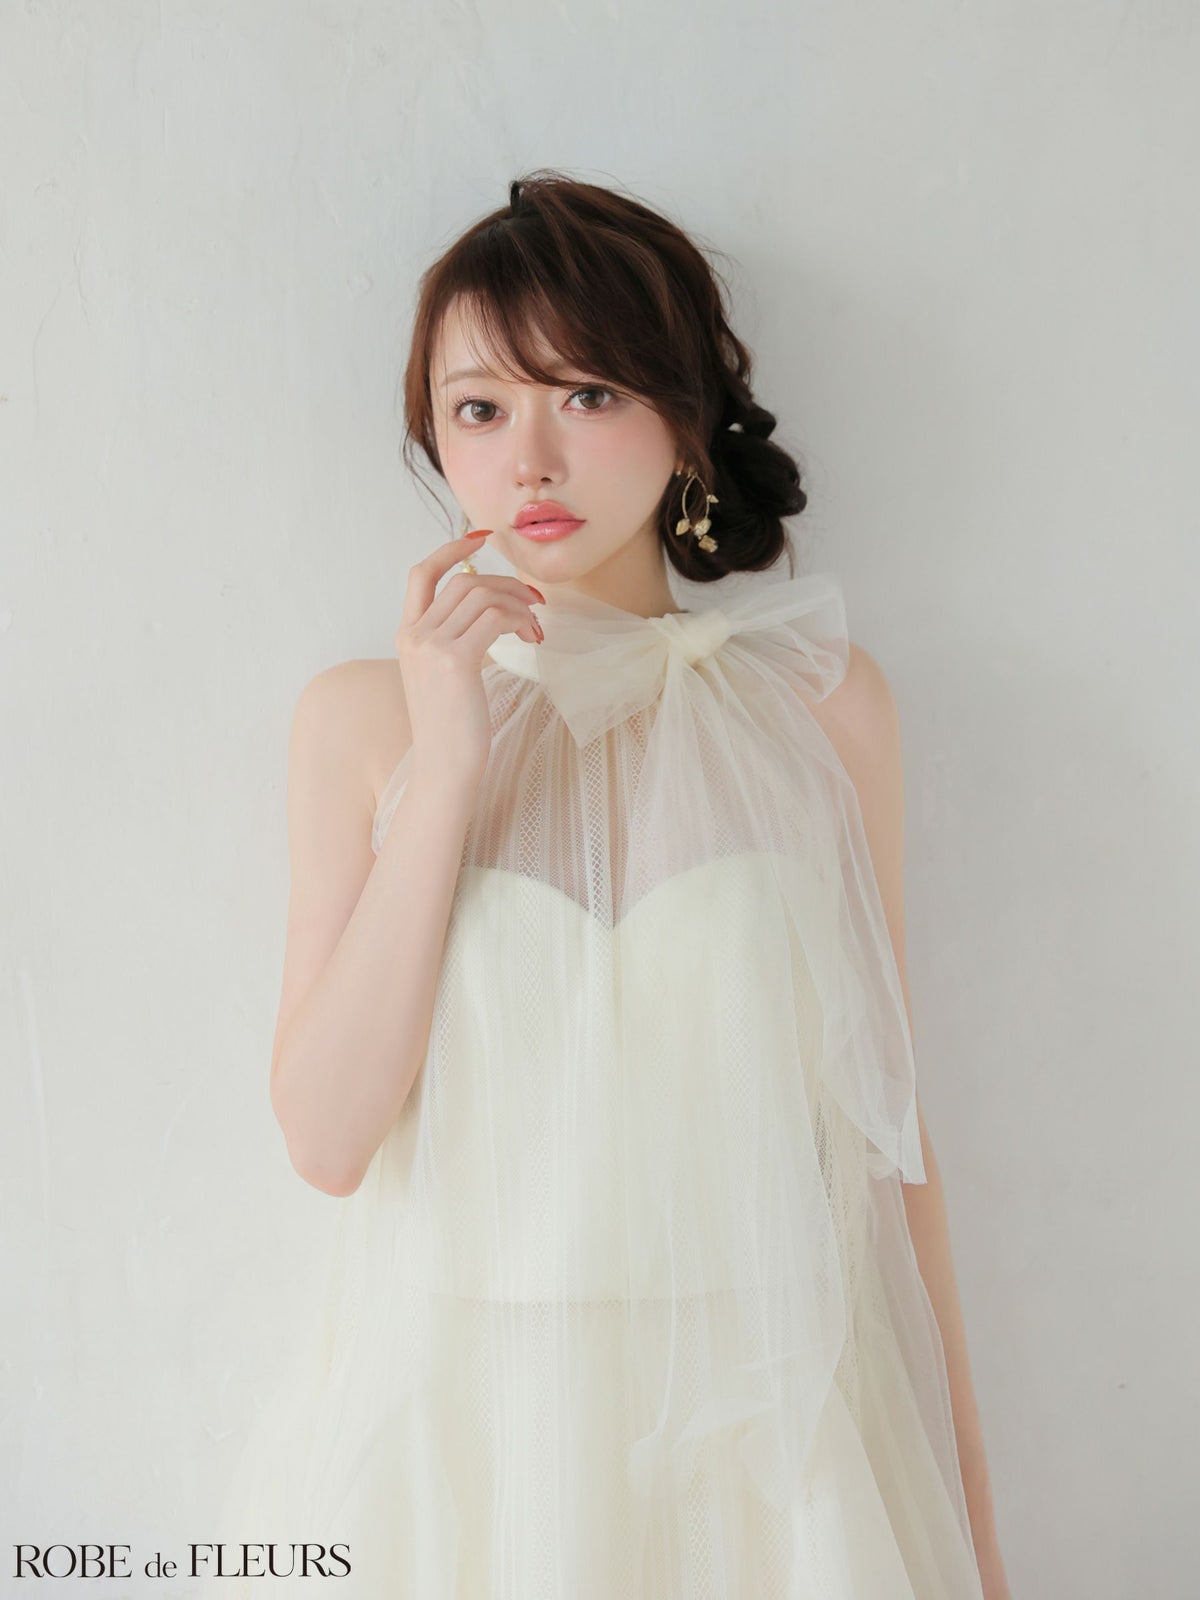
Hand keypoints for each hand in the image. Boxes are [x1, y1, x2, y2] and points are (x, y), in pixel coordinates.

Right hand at [395, 529, 543, 793]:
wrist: (445, 767)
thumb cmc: (453, 727)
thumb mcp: (445, 676)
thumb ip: (455, 640)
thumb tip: (491, 608)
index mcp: (407, 635)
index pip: (421, 574)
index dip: (451, 550)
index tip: (481, 539)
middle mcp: (414, 635)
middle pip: (464, 582)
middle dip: (506, 583)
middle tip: (536, 601)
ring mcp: (431, 647)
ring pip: (482, 595)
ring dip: (518, 603)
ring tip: (536, 626)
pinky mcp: (454, 661)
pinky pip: (494, 617)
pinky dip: (520, 619)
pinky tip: (532, 638)